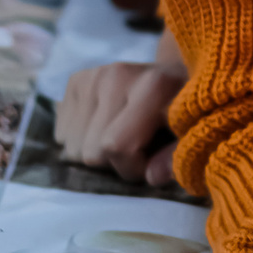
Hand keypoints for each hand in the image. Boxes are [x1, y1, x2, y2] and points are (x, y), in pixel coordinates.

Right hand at [55, 30, 187, 182]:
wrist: (176, 75)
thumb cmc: (185, 113)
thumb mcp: (191, 135)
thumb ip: (175, 157)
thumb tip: (151, 177)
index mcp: (153, 86)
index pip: (116, 145)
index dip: (131, 168)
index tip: (149, 163)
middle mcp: (116, 75)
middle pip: (90, 151)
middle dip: (112, 163)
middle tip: (135, 150)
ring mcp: (93, 75)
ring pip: (71, 146)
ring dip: (95, 153)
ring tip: (120, 136)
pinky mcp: (77, 80)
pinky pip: (61, 133)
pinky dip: (80, 139)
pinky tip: (104, 126)